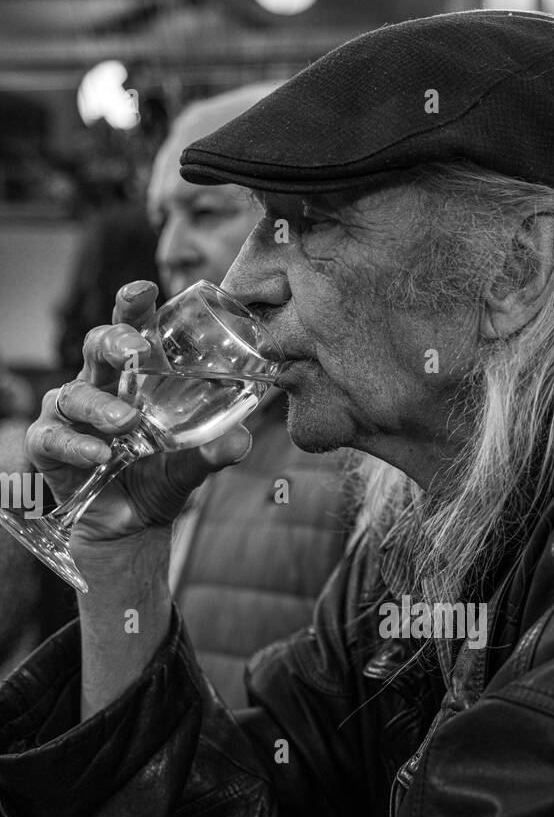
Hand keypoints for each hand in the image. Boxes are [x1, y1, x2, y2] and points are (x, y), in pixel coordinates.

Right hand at [25, 280, 252, 543]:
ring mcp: (71, 415)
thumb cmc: (160, 479)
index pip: (132, 331)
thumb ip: (214, 452)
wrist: (133, 527)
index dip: (134, 307)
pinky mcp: (49, 446)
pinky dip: (76, 445)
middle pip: (97, 347)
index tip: (146, 289)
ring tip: (126, 422)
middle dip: (114, 341)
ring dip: (100, 406)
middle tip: (138, 349)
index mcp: (133, 378)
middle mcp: (99, 386)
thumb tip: (242, 441)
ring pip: (74, 393)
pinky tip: (99, 454)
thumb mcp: (192, 466)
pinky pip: (53, 437)